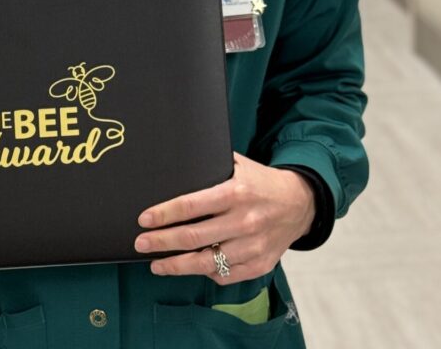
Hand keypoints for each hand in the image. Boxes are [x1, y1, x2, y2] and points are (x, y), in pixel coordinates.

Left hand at [134, 153, 314, 281]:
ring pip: (207, 263)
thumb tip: (175, 165)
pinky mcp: (260, 265)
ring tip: (156, 264)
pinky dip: (205, 273)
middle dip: (162, 242)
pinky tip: (189, 268)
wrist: (300, 202)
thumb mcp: (237, 165)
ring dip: (177, 265)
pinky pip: (226, 275)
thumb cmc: (260, 182)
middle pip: (194, 237)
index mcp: (235, 193)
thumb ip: (209, 166)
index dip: (164, 214)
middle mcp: (244, 221)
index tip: (144, 219)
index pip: (191, 206)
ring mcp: (253, 246)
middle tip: (141, 243)